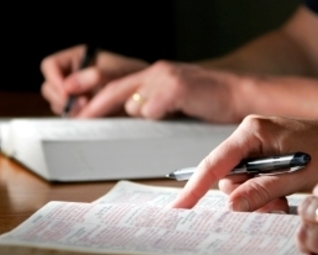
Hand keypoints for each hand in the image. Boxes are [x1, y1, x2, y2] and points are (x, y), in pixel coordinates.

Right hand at [41, 44, 148, 115]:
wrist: (143, 93)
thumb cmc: (131, 75)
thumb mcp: (114, 72)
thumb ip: (94, 76)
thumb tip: (68, 86)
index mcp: (76, 58)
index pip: (50, 65)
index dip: (54, 79)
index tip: (67, 93)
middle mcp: (71, 75)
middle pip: (49, 87)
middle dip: (62, 98)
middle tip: (83, 105)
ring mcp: (74, 93)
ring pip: (57, 103)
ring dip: (69, 109)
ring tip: (90, 109)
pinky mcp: (80, 108)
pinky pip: (69, 115)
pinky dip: (77, 117)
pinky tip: (92, 116)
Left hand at [81, 60, 244, 122]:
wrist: (238, 94)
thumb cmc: (209, 99)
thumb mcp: (176, 96)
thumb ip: (154, 101)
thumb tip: (134, 112)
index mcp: (155, 73)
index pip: (117, 85)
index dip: (96, 99)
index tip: (81, 113)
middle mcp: (156, 72)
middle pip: (115, 89)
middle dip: (94, 106)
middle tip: (78, 120)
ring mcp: (165, 78)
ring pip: (135, 103)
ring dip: (143, 115)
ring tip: (166, 115)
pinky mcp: (176, 88)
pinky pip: (153, 109)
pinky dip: (159, 115)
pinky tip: (177, 113)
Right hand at [171, 115, 317, 211]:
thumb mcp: (296, 176)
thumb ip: (260, 190)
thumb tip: (231, 205)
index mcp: (252, 131)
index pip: (215, 163)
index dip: (195, 187)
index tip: (179, 207)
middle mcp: (250, 135)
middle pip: (227, 175)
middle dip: (243, 197)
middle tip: (271, 207)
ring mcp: (258, 144)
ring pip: (240, 181)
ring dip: (257, 198)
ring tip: (282, 201)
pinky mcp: (267, 153)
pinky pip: (253, 178)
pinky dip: (263, 193)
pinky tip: (281, 196)